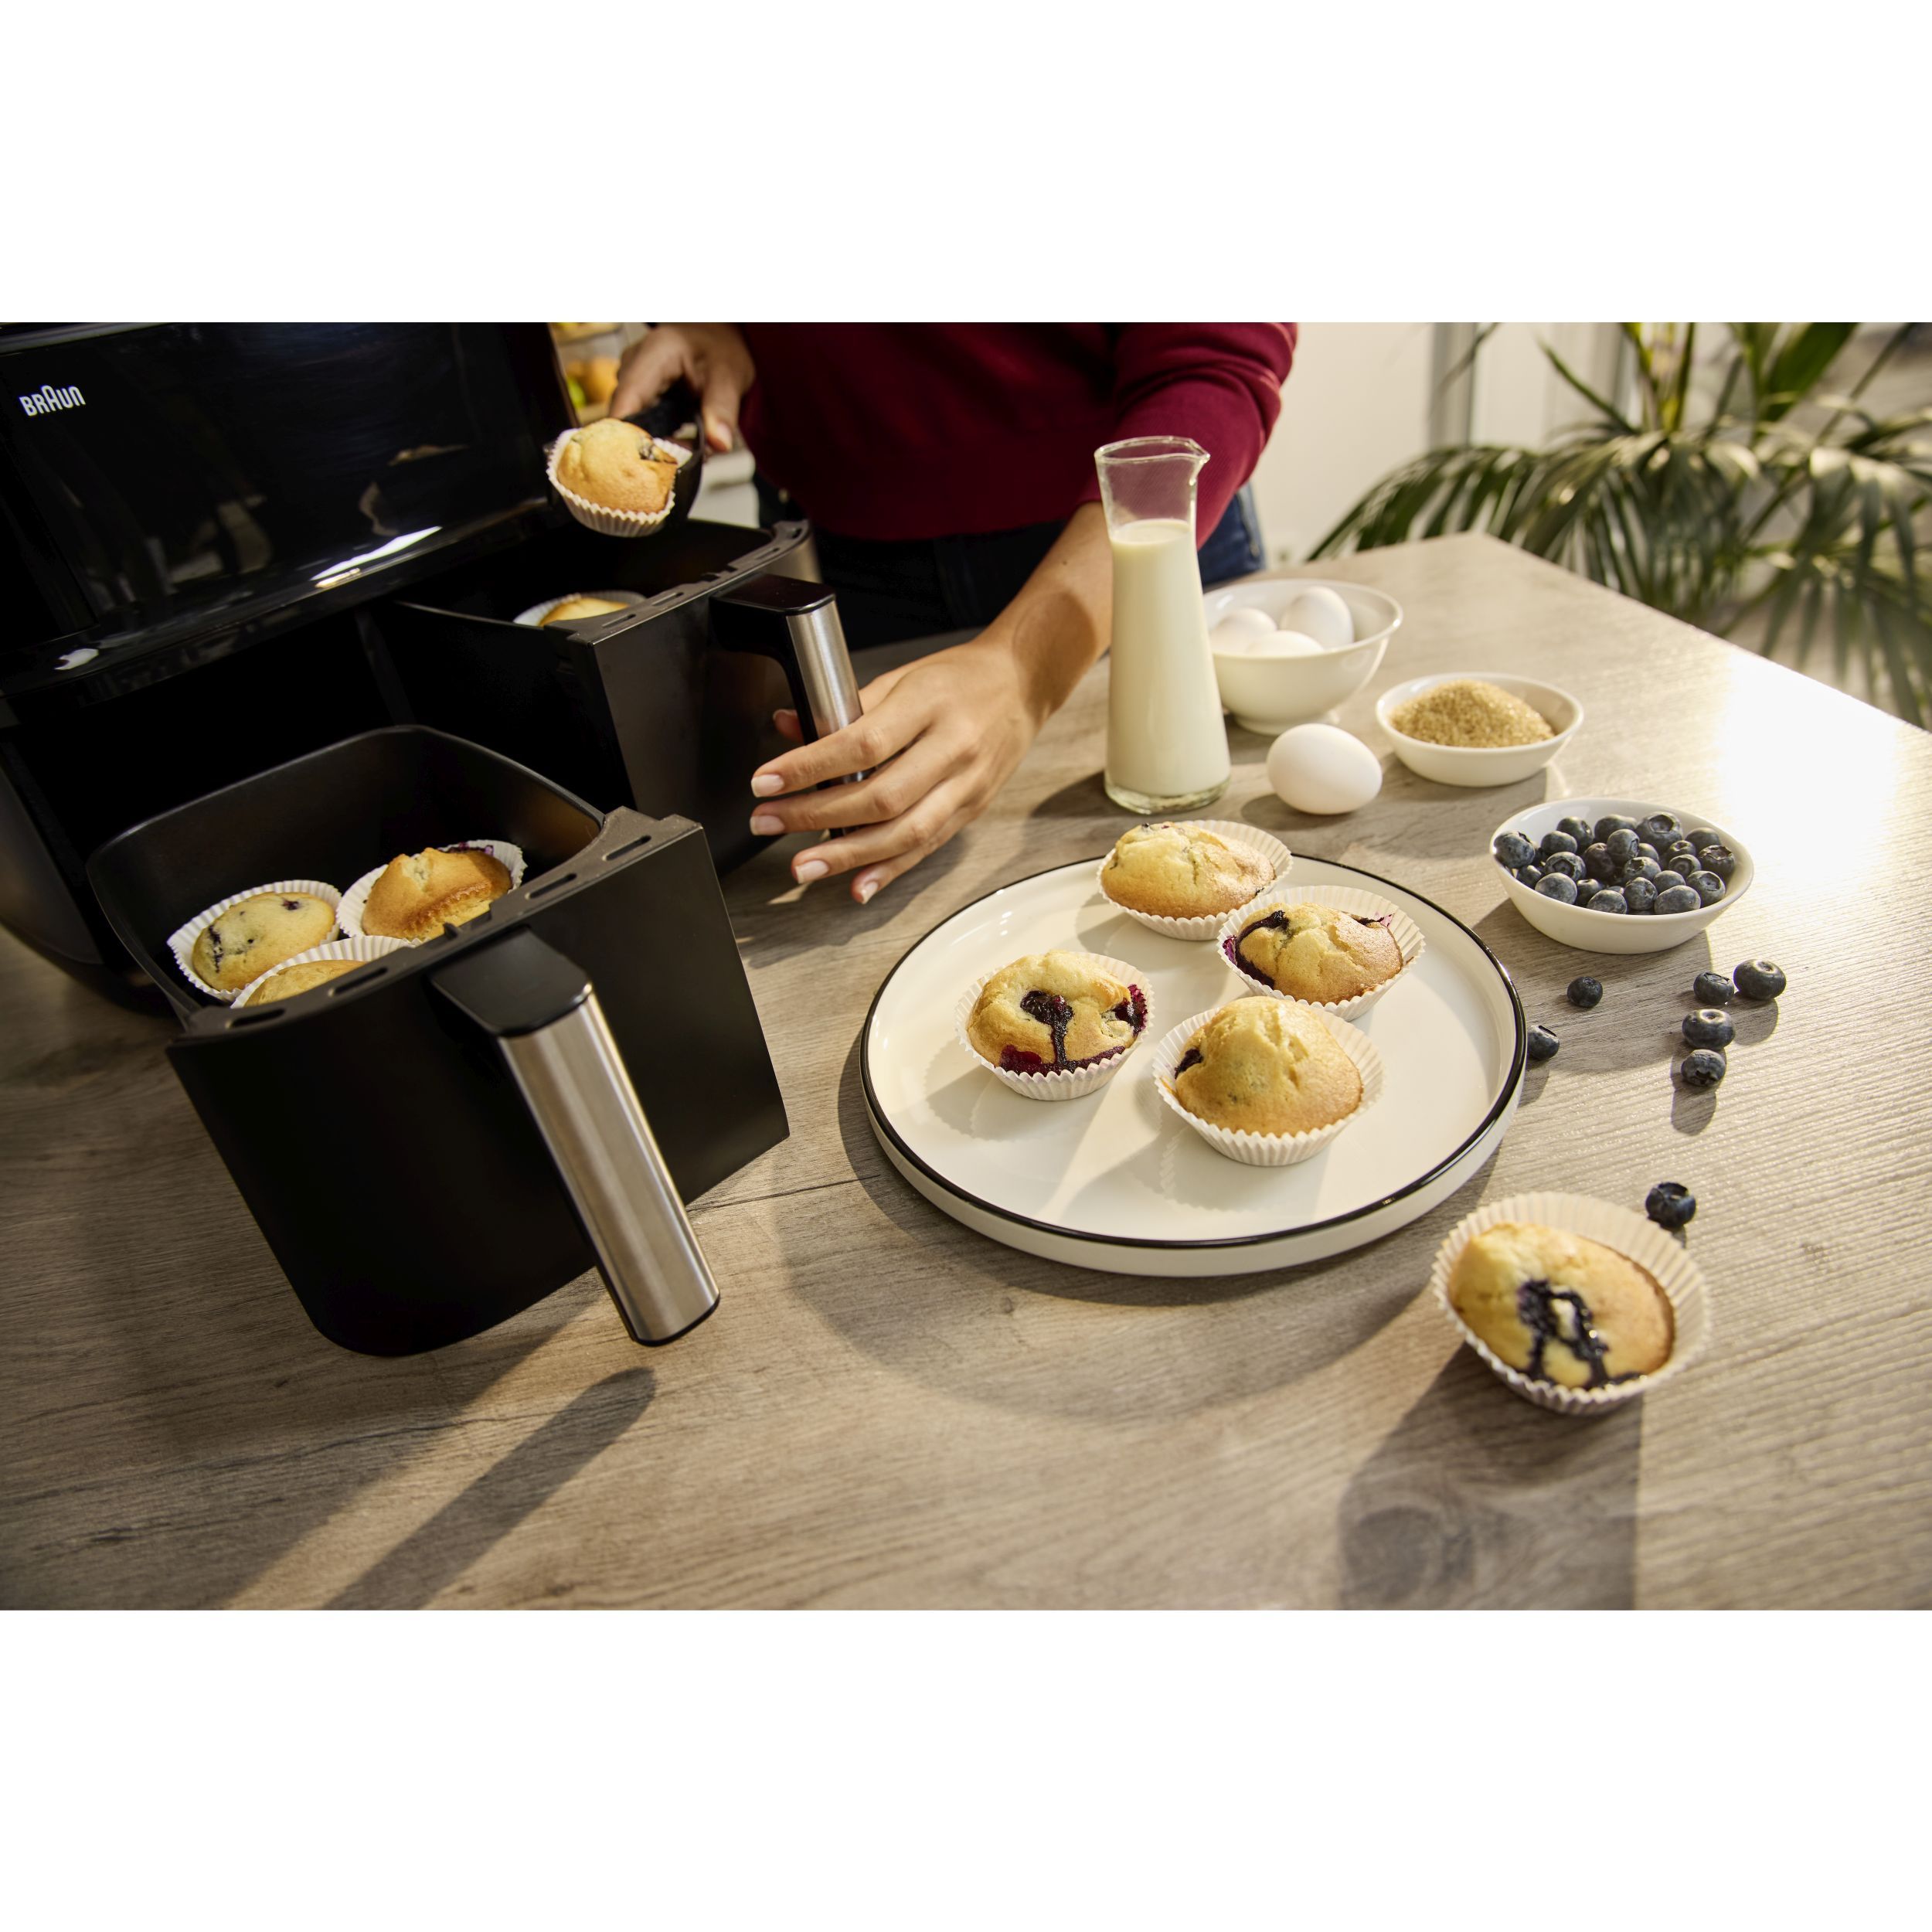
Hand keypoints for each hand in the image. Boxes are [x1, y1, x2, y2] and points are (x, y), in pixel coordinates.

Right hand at [607, 324, 753, 452]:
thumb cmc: (722, 349)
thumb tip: (719, 444)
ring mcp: (632, 378)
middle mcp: (634, 364)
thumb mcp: (729, 376)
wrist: (720, 337)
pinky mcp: (638, 392)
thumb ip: (722, 410)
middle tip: (683, 463)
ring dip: (658, 443)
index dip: (625, 435)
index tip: (638, 466)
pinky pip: (641, 421)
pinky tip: (684, 444)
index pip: (627, 399)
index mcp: (654, 353)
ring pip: (633, 422)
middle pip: (626, 415)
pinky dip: (660, 437)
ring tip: (691, 450)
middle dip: (651, 445)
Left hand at [748, 636, 1046, 903]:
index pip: (861, 744)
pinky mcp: (971, 810)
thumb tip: (788, 727)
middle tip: (769, 822)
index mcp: (929, 706)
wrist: (1022, 685)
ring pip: (904, 832)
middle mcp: (952, 749)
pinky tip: (857, 885)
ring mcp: (965, 786)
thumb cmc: (959, 678)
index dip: (809, 768)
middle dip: (816, 816)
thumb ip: (846, 706)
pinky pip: (926, 848)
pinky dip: (889, 871)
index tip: (767, 782)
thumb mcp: (901, 677)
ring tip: (803, 866)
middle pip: (879, 797)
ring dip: (848, 856)